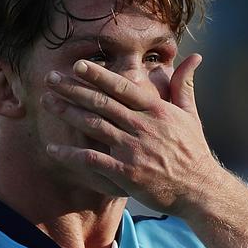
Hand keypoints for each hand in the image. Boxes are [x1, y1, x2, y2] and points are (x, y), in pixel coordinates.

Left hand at [41, 53, 218, 215]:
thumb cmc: (193, 151)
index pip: (122, 87)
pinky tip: (52, 148)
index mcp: (156, 111)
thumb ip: (184, 85)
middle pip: (101, 103)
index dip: (98, 75)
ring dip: (67, 113)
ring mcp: (133, 150)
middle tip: (50, 79)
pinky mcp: (126, 173)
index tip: (77, 65)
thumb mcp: (191, 115)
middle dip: (73, 89)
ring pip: (93, 126)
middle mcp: (143, 126)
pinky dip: (70, 153)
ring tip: (47, 102)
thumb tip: (195, 57)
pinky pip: (92, 159)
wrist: (200, 190)